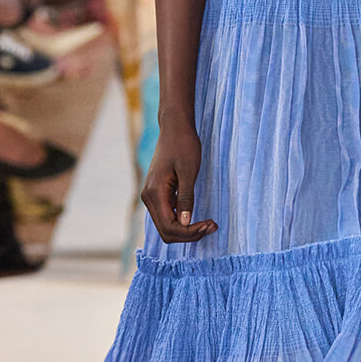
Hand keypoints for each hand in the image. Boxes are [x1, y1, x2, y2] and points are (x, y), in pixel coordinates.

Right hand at [141, 119, 217, 243]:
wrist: (174, 128)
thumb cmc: (183, 145)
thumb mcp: (189, 172)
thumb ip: (186, 198)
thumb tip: (185, 223)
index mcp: (155, 193)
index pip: (170, 227)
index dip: (190, 232)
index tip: (210, 224)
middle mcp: (148, 198)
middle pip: (166, 231)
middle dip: (190, 234)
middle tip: (212, 226)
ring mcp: (151, 196)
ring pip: (167, 226)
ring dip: (187, 229)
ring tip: (209, 223)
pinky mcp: (157, 194)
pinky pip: (168, 216)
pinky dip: (183, 221)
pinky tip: (198, 217)